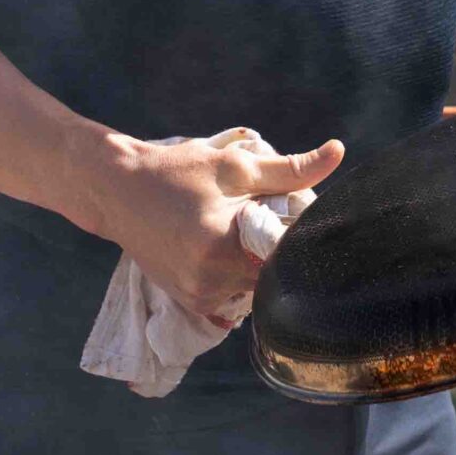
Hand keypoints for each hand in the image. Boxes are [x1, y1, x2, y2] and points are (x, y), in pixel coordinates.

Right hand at [86, 133, 344, 323]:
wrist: (117, 190)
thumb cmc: (178, 171)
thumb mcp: (234, 166)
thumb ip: (290, 169)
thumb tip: (338, 152)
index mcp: (223, 246)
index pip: (288, 259)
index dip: (299, 242)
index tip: (295, 220)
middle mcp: (210, 280)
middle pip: (273, 278)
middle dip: (278, 253)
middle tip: (266, 221)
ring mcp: (199, 296)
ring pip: (255, 290)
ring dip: (258, 267)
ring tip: (240, 233)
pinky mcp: (190, 302)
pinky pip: (233, 297)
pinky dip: (237, 276)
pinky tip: (223, 249)